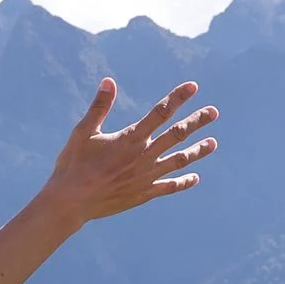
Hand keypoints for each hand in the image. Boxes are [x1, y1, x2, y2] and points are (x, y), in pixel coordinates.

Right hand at [38, 78, 217, 226]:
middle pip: (177, 134)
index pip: (160, 112)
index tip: (193, 87)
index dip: (178, 98)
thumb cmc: (73, 165)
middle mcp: (144, 156)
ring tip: (213, 143)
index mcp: (131, 138)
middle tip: (213, 112)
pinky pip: (170, 187)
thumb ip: (99, 107)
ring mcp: (147, 176)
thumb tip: (109, 81)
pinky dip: (184, 182)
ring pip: (180, 160)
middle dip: (196, 121)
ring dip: (198, 150)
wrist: (71, 202)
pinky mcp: (144, 193)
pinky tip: (195, 178)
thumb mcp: (83, 132)